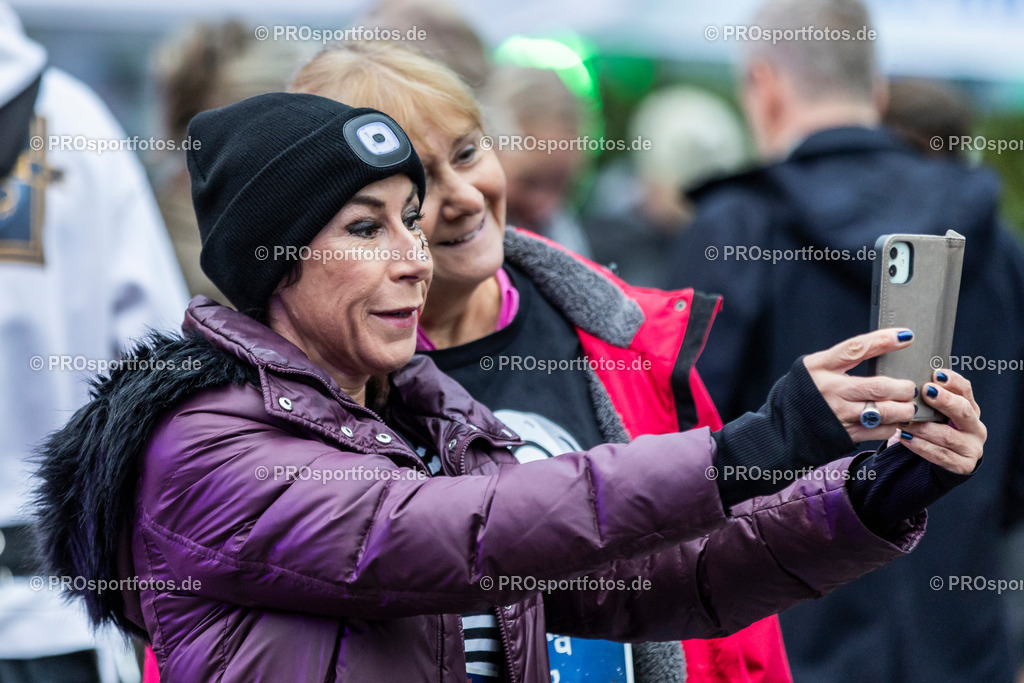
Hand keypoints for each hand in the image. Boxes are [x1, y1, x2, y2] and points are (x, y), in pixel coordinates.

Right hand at [803, 328, 917, 442]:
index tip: (905, 336)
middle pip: (879, 386)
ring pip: (886, 411)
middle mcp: (832, 390)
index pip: (855, 349)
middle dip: (903, 387)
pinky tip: (890, 420)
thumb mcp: (815, 368)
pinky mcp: (847, 434)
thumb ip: (841, 360)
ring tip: (905, 405)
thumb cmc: (803, 393)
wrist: (782, 427)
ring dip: (904, 409)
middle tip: (907, 387)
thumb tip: (879, 349)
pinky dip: (892, 425)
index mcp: (821, 367)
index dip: (882, 341)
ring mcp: (840, 414)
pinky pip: (881, 430)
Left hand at [886, 369, 985, 473]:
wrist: (946, 458)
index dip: (953, 381)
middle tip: (926, 392)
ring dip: (923, 427)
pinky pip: (939, 455)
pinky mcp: (962, 465)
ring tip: (904, 421)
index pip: (965, 390)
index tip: (937, 374)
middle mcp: (975, 427)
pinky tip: (905, 438)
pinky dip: (920, 446)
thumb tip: (911, 381)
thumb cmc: (938, 429)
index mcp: (970, 409)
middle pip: (963, 411)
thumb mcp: (938, 412)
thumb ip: (930, 399)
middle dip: (945, 401)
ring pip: (947, 436)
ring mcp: (972, 448)